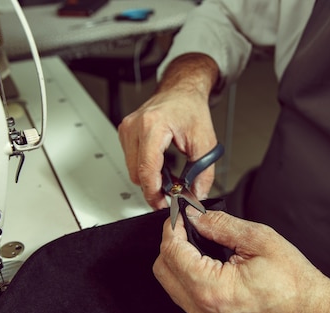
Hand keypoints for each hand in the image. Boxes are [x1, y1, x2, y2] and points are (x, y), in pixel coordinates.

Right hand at [118, 54, 219, 209]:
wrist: (182, 91)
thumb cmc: (191, 109)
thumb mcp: (205, 143)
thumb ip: (202, 173)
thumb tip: (196, 196)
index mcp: (153, 126)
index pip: (147, 169)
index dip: (154, 192)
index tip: (163, 203)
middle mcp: (135, 126)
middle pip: (137, 173)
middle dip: (153, 188)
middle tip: (171, 194)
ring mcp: (127, 129)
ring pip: (132, 170)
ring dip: (149, 179)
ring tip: (168, 178)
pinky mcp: (125, 132)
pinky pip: (130, 161)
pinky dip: (144, 168)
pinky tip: (158, 165)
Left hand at [153, 210, 329, 312]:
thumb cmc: (296, 284)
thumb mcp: (260, 240)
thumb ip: (221, 225)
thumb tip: (195, 215)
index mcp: (212, 291)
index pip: (172, 252)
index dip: (174, 226)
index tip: (181, 211)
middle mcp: (203, 311)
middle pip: (163, 268)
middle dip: (172, 242)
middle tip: (189, 223)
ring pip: (170, 283)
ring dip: (178, 258)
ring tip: (199, 239)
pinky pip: (184, 295)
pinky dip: (187, 274)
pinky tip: (205, 260)